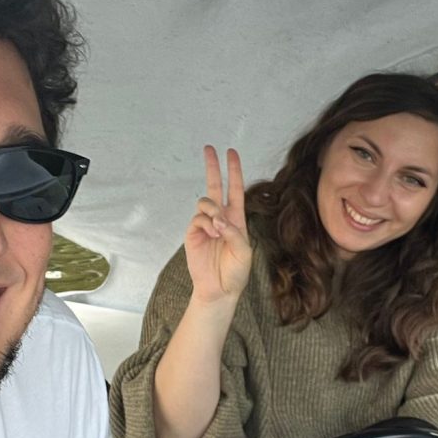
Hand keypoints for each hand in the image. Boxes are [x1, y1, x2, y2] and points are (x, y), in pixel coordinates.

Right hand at [184, 146, 251, 303]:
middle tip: (209, 148)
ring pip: (205, 202)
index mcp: (236, 219)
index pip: (235, 189)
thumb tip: (217, 218)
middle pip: (215, 186)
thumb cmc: (236, 271)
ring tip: (218, 229)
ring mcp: (205, 224)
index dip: (234, 171)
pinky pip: (198, 218)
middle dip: (213, 167)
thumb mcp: (244, 249)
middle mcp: (220, 218)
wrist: (219, 288)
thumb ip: (233, 231)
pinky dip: (206, 224)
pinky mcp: (193, 233)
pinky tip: (211, 235)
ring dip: (213, 211)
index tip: (231, 152)